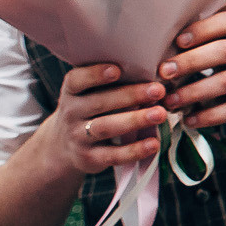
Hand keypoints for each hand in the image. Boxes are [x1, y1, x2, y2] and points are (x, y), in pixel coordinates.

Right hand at [47, 63, 166, 175]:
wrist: (64, 146)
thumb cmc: (90, 108)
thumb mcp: (91, 92)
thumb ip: (112, 81)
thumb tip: (151, 67)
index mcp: (72, 91)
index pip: (77, 80)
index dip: (94, 74)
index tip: (117, 70)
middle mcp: (71, 112)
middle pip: (99, 102)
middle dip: (130, 95)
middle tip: (158, 90)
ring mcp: (78, 136)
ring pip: (106, 127)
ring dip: (135, 120)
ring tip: (161, 114)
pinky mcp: (89, 158)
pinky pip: (113, 155)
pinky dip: (134, 150)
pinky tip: (154, 143)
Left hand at [160, 11, 225, 128]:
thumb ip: (216, 41)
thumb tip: (165, 47)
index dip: (202, 29)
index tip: (177, 41)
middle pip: (224, 51)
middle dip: (191, 61)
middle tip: (163, 72)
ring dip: (194, 92)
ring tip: (170, 102)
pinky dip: (210, 116)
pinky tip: (190, 120)